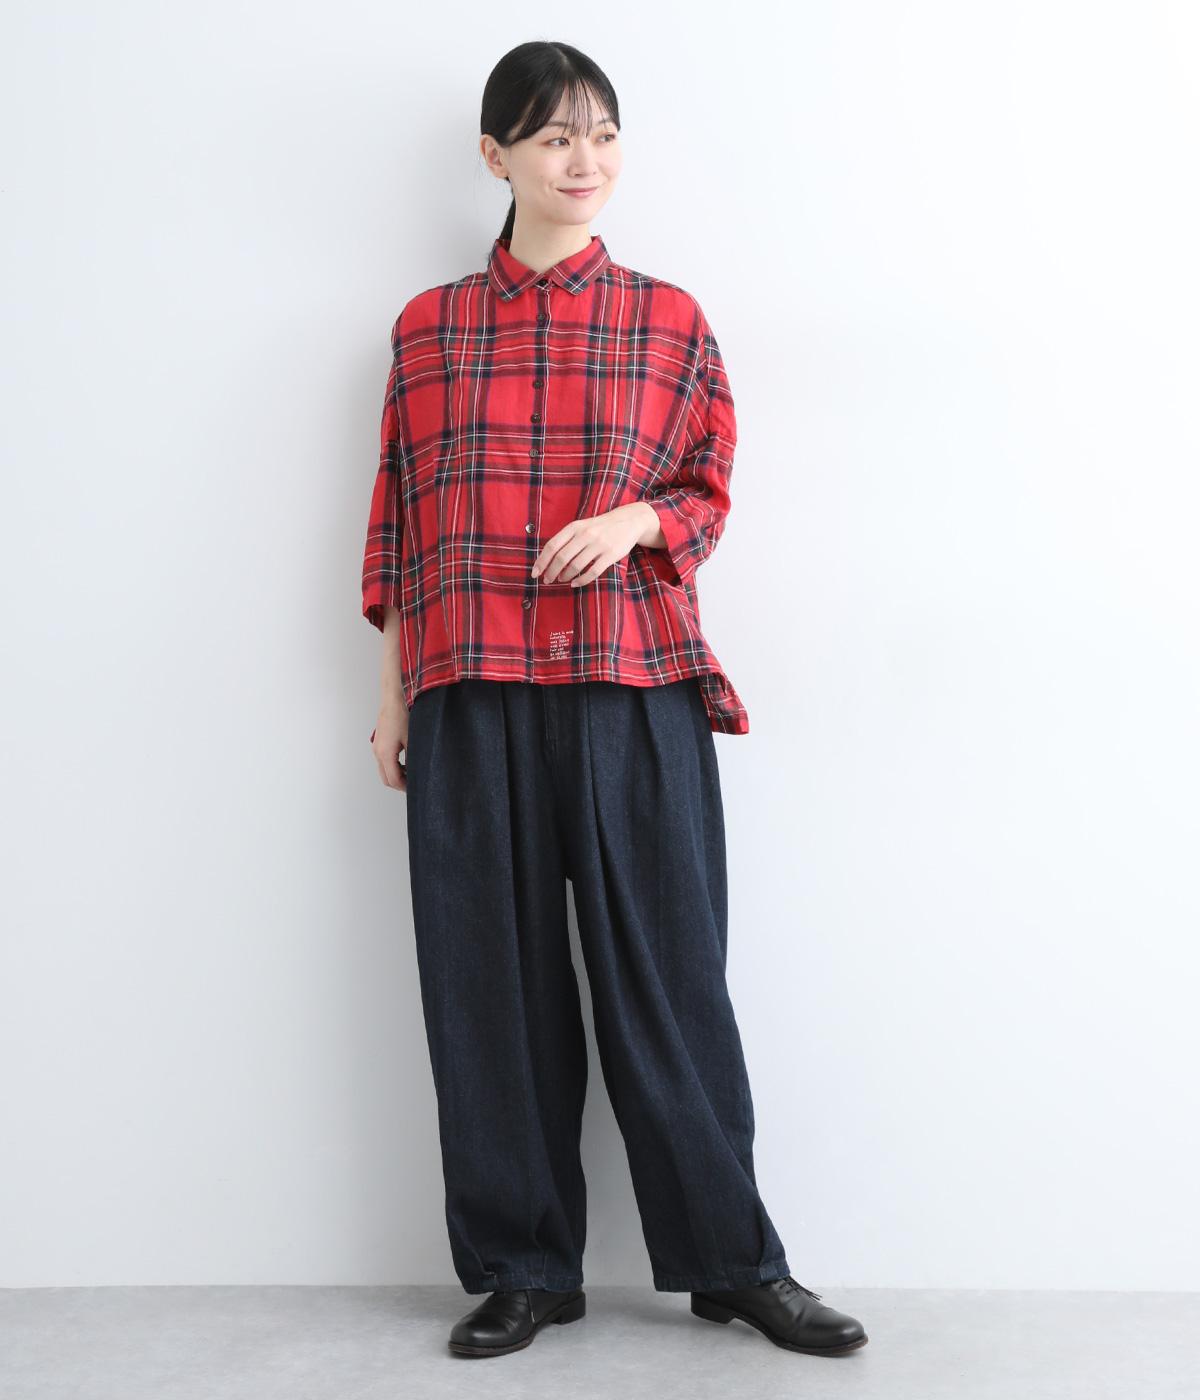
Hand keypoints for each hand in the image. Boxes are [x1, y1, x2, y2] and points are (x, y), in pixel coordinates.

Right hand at [370, 696, 409, 791]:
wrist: (394, 698)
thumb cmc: (402, 716)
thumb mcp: (412, 740)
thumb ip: (414, 759)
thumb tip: (418, 772)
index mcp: (385, 754)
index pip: (393, 780)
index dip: (405, 787)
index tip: (416, 788)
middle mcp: (378, 752)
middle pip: (386, 778)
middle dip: (400, 784)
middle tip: (414, 784)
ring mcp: (377, 747)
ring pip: (384, 770)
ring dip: (397, 775)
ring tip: (412, 773)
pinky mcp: (379, 742)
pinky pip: (384, 760)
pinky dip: (393, 766)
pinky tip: (406, 762)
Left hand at [531, 503, 657, 585]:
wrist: (628, 521)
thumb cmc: (599, 527)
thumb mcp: (581, 526)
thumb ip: (566, 540)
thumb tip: (547, 560)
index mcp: (575, 526)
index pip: (553, 545)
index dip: (542, 561)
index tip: (535, 573)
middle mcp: (586, 534)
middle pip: (562, 557)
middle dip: (551, 572)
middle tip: (547, 580)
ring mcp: (599, 545)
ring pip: (576, 566)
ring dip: (565, 576)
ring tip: (561, 580)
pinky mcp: (611, 555)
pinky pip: (593, 572)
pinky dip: (581, 580)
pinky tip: (575, 583)